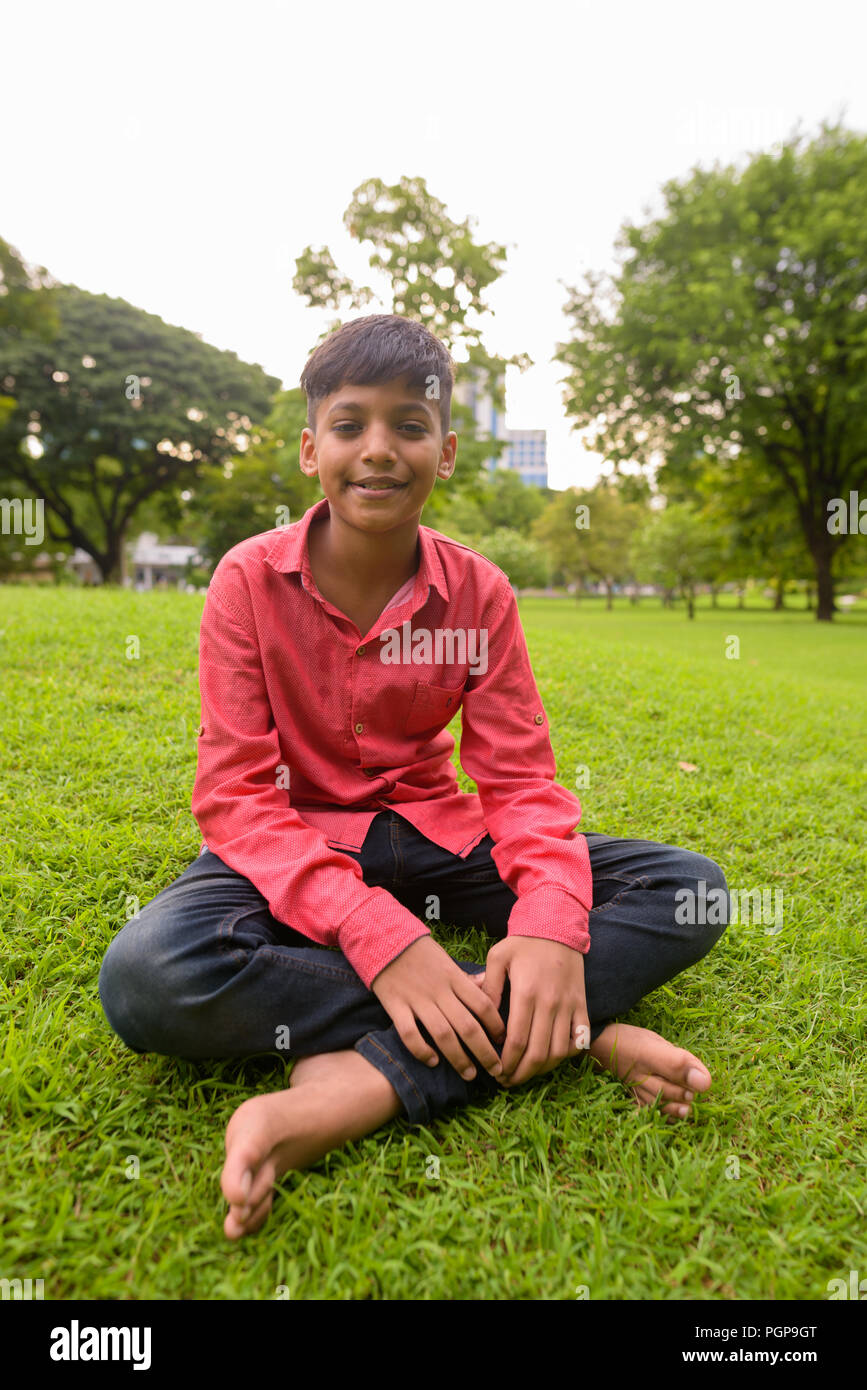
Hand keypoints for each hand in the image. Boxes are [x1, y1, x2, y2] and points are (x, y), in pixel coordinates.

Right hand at [371, 937, 506, 1081]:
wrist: (384, 938)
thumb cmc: (419, 952)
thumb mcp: (447, 960)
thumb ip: (466, 979)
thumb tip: (488, 985)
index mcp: (454, 978)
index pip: (483, 1005)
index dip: (497, 1026)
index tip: (504, 1042)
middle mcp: (439, 990)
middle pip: (468, 1026)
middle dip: (485, 1052)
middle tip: (497, 1071)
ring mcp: (416, 999)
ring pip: (443, 1034)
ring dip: (459, 1058)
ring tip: (470, 1074)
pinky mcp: (395, 1005)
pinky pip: (409, 1033)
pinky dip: (421, 1050)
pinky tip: (433, 1062)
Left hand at [479, 936, 589, 1087]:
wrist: (557, 927)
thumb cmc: (523, 943)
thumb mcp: (497, 957)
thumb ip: (488, 987)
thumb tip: (479, 1016)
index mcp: (527, 993)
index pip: (518, 1041)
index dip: (508, 1063)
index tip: (497, 1073)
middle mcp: (551, 1003)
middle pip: (539, 1053)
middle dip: (522, 1074)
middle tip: (508, 1082)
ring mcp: (569, 1005)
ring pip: (560, 1051)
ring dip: (543, 1069)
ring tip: (526, 1074)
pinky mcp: (582, 1004)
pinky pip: (580, 1038)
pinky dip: (568, 1054)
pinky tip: (552, 1058)